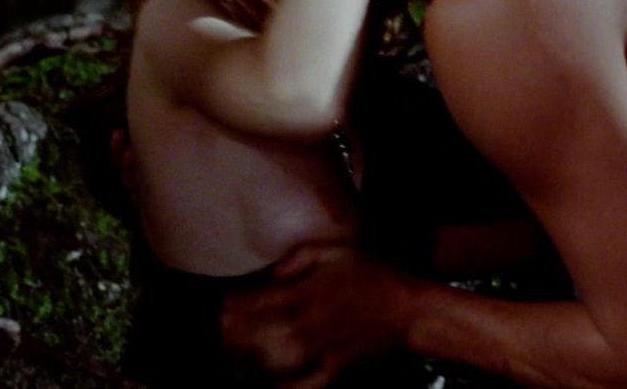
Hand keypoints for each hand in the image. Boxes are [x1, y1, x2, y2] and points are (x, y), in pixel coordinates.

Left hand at [220, 243, 416, 388]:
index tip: (223, 304)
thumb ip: (299, 258)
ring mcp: (323, 351)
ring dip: (248, 363)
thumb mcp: (336, 251)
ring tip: (229, 361)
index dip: (236, 305)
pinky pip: (303, 386)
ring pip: (277, 363)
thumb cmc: (370, 274)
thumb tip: (270, 274)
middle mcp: (313, 324)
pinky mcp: (334, 371)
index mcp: (310, 292)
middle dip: (234, 335)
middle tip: (219, 331)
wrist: (406, 309)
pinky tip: (266, 386)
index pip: (262, 301)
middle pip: (262, 335)